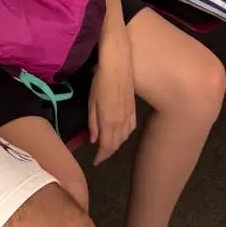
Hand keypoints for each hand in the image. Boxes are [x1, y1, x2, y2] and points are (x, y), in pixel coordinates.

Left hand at [87, 31, 136, 163]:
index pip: (107, 146)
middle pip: (117, 143)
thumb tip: (94, 140)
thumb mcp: (92, 102)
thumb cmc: (101, 81)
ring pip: (125, 136)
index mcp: (110, 122)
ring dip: (117, 144)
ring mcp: (130, 115)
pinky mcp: (134, 108)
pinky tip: (122, 133)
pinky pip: (131, 127)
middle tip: (101, 156)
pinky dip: (126, 134)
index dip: (102, 157)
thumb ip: (93, 123)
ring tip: (109, 146)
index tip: (95, 162)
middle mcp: (122, 122)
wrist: (118, 64)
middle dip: (109, 152)